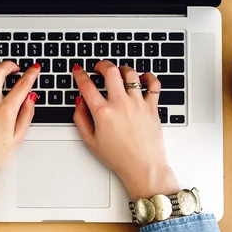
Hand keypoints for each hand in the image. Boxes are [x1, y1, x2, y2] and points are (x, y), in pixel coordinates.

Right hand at [72, 62, 178, 199]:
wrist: (143, 167)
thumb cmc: (119, 158)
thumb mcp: (91, 141)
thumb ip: (81, 119)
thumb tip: (79, 102)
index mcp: (103, 113)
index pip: (87, 86)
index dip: (79, 74)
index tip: (78, 70)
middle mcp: (120, 104)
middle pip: (110, 71)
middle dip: (102, 65)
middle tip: (99, 67)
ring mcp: (138, 103)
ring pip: (131, 74)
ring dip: (122, 69)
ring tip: (119, 73)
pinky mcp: (152, 107)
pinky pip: (153, 84)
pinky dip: (148, 77)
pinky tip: (142, 78)